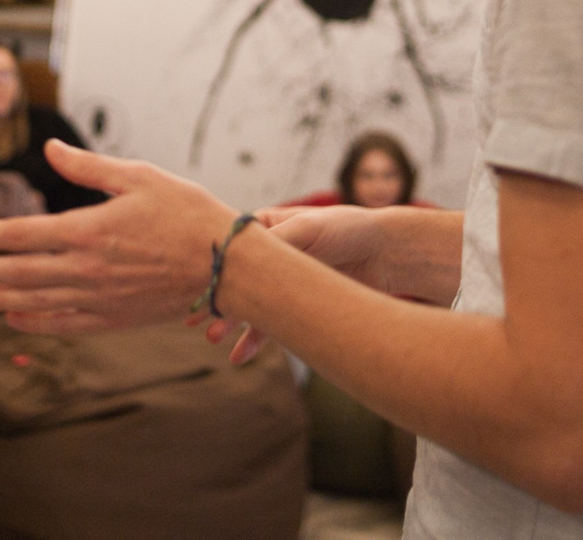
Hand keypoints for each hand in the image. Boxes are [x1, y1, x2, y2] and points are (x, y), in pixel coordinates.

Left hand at [0, 139, 237, 333]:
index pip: (25, 235)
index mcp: (90, 230)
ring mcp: (100, 298)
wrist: (228, 265)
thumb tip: (51, 149)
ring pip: (38, 301)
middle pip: (22, 273)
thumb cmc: (188, 214)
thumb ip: (88, 168)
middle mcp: (88, 269)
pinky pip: (66, 324)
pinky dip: (37, 322)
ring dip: (2, 299)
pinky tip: (17, 319)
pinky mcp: (115, 318)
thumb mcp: (139, 176)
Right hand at [198, 205, 397, 364]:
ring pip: (250, 305)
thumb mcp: (310, 226)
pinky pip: (270, 324)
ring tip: (214, 339)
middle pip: (235, 280)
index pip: (229, 248)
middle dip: (216, 300)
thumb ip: (277, 242)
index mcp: (264, 227)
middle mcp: (268, 255)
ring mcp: (281, 281)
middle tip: (196, 320)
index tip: (196, 285)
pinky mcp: (296, 305)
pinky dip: (255, 339)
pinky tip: (240, 355)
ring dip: (232, 323)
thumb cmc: (348, 228)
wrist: (387, 253)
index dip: (212, 268)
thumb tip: (248, 259)